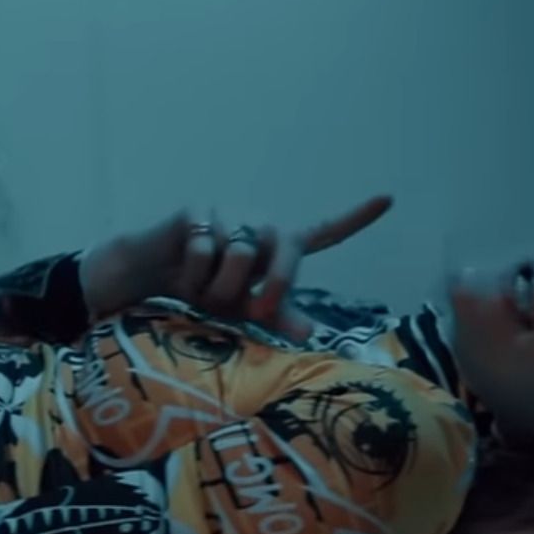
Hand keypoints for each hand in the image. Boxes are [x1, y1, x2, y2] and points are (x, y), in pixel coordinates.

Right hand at [82, 195, 392, 339]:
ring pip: (241, 254)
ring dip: (220, 286)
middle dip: (265, 288)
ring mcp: (227, 214)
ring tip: (201, 290)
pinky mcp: (196, 212)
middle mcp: (258, 224)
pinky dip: (195, 273)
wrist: (145, 281)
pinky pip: (206, 248)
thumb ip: (276, 317)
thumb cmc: (199, 294)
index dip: (355, 217)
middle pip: (280, 252)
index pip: (323, 231)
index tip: (388, 199)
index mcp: (277, 246)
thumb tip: (313, 334)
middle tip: (243, 309)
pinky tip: (181, 273)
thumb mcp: (241, 313)